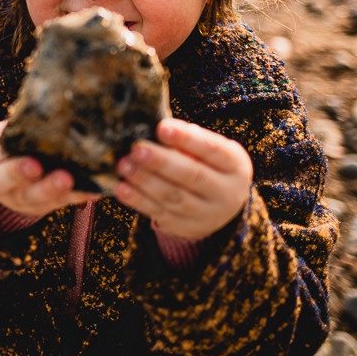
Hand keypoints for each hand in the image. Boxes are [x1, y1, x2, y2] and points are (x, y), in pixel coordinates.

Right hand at [0, 121, 98, 218]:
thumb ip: (13, 124)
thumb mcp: (6, 126)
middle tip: (34, 165)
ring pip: (27, 199)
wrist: (31, 155)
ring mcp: (17, 198)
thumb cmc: (15, 134)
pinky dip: (76, 194)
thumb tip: (39, 106)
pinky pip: (60, 204)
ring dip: (48, 189)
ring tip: (66, 178)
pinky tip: (90, 187)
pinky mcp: (44, 205)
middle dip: (14, 175)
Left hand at [114, 118, 252, 239]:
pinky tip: (122, 188)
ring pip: (173, 197)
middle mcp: (226, 192)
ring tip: (124, 165)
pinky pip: (160, 214)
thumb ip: (188, 139)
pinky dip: (139, 201)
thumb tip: (158, 127)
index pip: (212, 149)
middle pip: (192, 176)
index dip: (186, 139)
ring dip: (145, 181)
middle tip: (136, 149)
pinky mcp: (186, 228)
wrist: (220, 204)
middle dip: (161, 162)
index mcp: (235, 165)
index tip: (161, 127)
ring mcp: (208, 214)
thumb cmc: (207, 163)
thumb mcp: (208, 149)